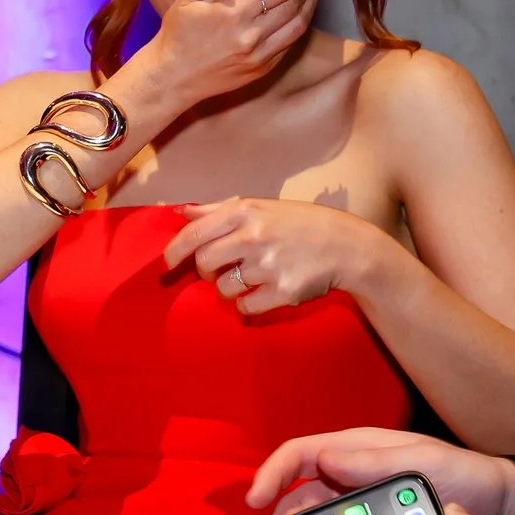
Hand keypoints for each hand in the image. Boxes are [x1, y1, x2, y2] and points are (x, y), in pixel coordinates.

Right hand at [123, 0, 320, 111]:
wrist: (173, 77)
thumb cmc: (179, 34)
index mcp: (236, 14)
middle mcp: (253, 36)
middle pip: (295, 6)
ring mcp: (260, 56)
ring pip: (298, 27)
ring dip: (311, 6)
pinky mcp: (262, 70)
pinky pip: (289, 45)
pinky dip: (299, 26)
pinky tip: (300, 14)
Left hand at [164, 196, 391, 315]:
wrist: (347, 246)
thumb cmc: (300, 223)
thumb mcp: (262, 206)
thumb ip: (219, 209)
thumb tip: (182, 211)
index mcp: (245, 211)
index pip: (194, 233)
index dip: (174, 251)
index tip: (168, 263)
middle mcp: (253, 236)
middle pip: (204, 263)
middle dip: (205, 270)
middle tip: (220, 268)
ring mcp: (268, 265)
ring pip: (223, 288)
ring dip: (230, 287)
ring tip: (252, 277)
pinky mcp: (282, 292)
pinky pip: (245, 308)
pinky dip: (249, 304)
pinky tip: (265, 291)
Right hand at [249, 428, 514, 514]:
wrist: (505, 512)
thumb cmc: (467, 476)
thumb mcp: (424, 462)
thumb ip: (377, 460)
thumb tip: (325, 457)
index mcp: (358, 451)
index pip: (301, 454)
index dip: (273, 473)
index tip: (256, 498)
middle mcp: (352, 479)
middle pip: (301, 497)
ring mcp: (363, 511)